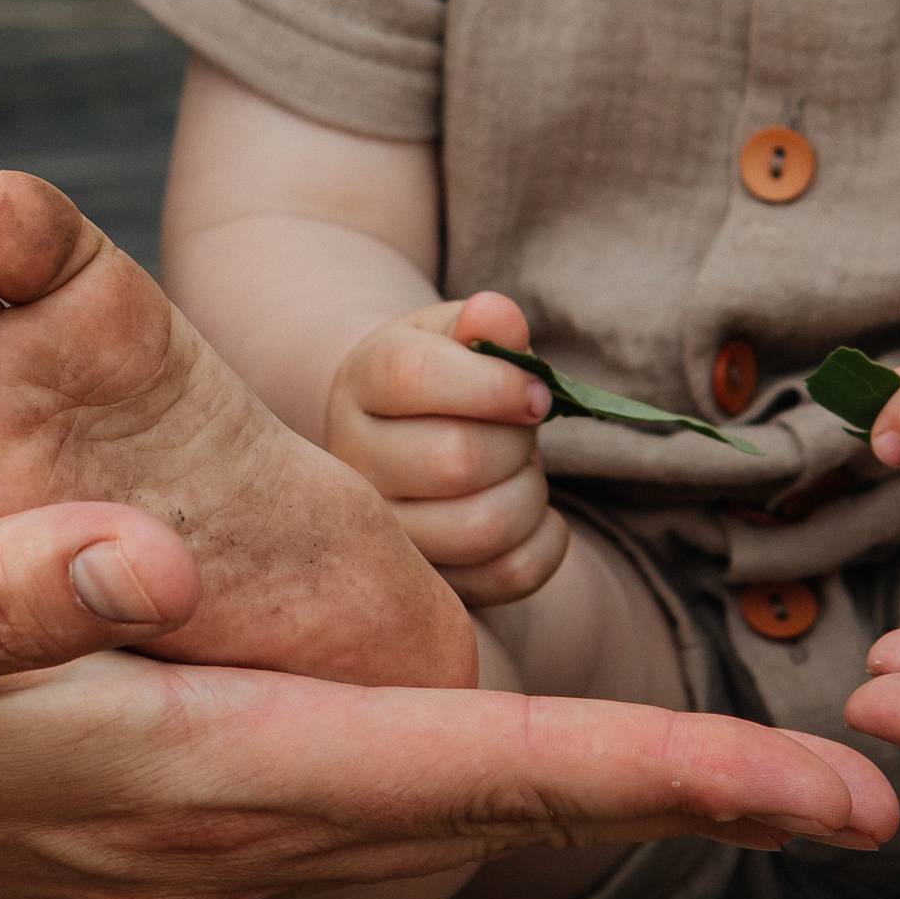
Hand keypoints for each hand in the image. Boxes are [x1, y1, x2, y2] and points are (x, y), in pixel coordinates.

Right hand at [0, 479, 899, 898]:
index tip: (827, 796)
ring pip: (446, 803)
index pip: (476, 763)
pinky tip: (534, 752)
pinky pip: (366, 790)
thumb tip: (147, 559)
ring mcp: (197, 816)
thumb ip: (5, 590)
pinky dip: (485, 774)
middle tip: (871, 793)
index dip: (661, 771)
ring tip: (758, 770)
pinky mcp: (161, 784)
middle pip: (504, 801)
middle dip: (685, 798)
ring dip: (603, 789)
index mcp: (192, 758)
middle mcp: (223, 809)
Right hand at [325, 290, 567, 604]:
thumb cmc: (448, 378)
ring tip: (521, 471)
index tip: (535, 392)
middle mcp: (353, 462)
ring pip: (482, 528)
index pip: (416, 377)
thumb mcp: (458, 336)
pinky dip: (546, 543)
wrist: (409, 438)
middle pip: (455, 460)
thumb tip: (496, 316)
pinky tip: (535, 514)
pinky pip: (507, 576)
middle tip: (524, 431)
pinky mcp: (426, 583)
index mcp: (363, 382)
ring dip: (531, 494)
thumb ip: (484, 323)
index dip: (495, 384)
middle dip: (517, 441)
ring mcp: (383, 534)